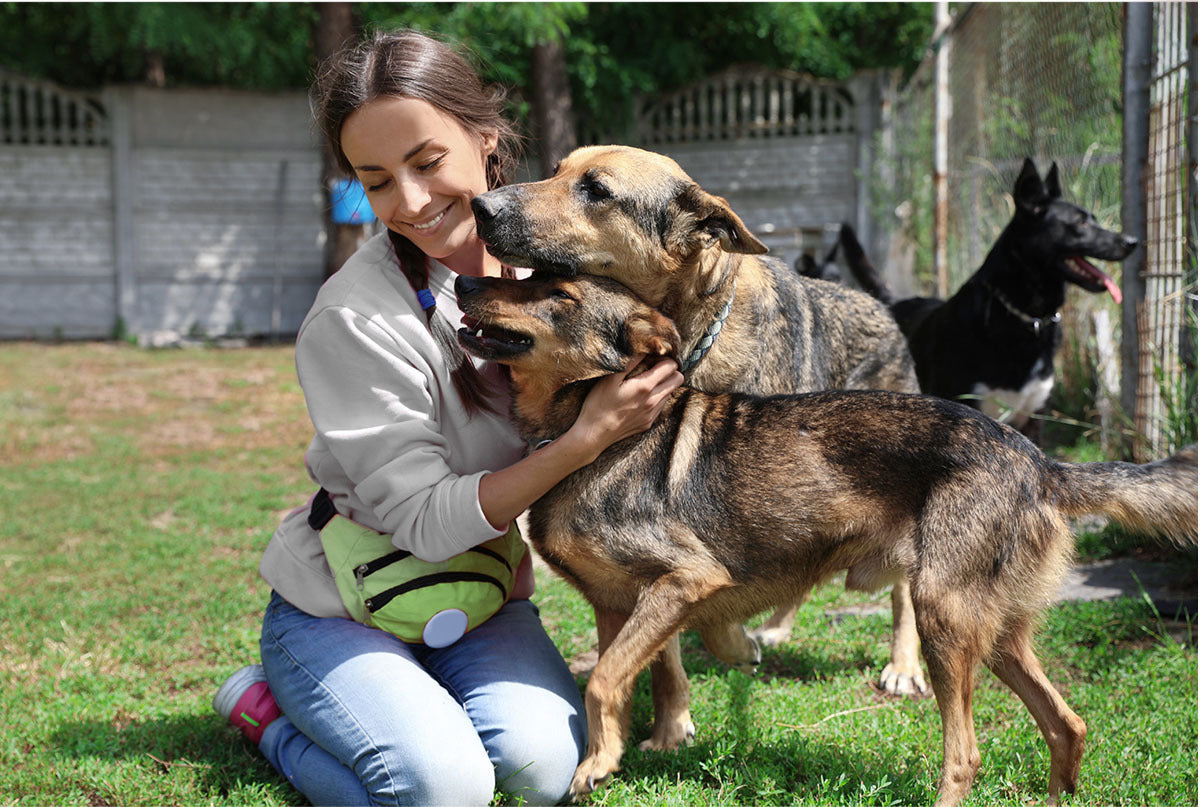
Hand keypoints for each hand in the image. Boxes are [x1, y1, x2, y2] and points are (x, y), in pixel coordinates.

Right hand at [569, 354, 683, 461]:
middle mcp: (653, 401)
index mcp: (645, 387)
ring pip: (670, 392)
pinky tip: (638, 398)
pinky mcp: (648, 423)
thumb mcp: (610, 378)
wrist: (594, 434)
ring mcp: (652, 414)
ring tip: (644, 382)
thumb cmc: (599, 404)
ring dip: (662, 384)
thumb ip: (630, 362)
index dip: (664, 358)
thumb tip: (643, 349)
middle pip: (678, 379)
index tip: (652, 358)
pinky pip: (660, 406)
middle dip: (669, 370)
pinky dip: (655, 397)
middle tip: (653, 367)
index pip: (671, 366)